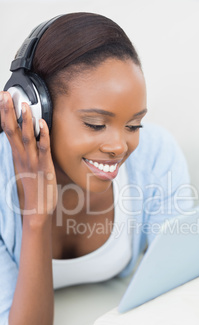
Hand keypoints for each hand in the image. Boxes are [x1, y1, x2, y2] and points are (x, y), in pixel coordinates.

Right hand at [0, 91, 57, 217]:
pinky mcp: (44, 167)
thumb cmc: (33, 186)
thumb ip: (23, 150)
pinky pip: (43, 148)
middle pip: (12, 130)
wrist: (37, 208)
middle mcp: (22, 156)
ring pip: (27, 138)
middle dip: (7, 111)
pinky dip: (43, 135)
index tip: (1, 97)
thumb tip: (23, 137)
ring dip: (25, 121)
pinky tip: (43, 123)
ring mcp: (32, 161)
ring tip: (24, 105)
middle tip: (4, 94)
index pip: (7, 129)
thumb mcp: (25, 165)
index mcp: (17, 154)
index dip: (3, 113)